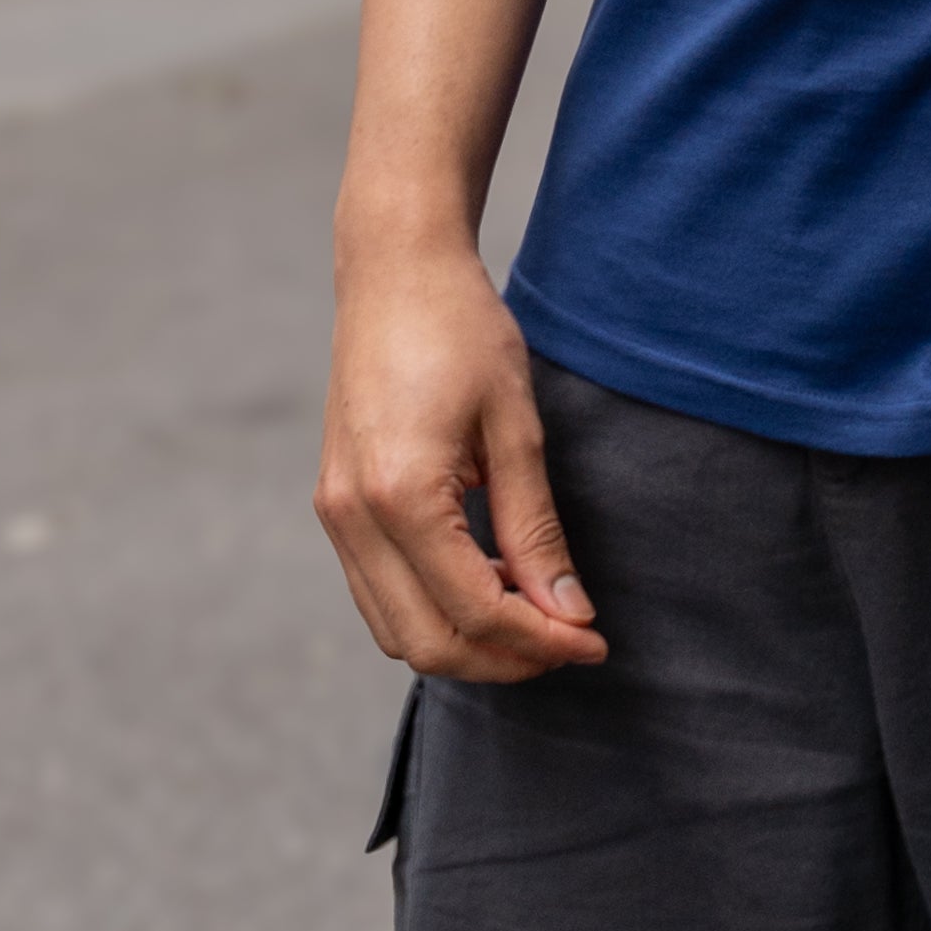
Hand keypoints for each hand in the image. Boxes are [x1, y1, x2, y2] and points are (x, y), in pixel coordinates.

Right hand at [315, 219, 608, 678]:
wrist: (395, 272)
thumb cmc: (463, 331)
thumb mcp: (516, 428)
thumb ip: (536, 530)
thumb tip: (569, 614)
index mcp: (399, 496)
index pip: (474, 612)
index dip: (541, 641)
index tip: (596, 642)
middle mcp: (352, 518)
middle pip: (426, 644)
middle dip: (503, 659)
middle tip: (570, 639)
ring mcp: (335, 515)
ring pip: (395, 631)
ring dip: (467, 641)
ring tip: (536, 611)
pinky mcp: (336, 506)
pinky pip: (380, 593)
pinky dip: (435, 608)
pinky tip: (491, 577)